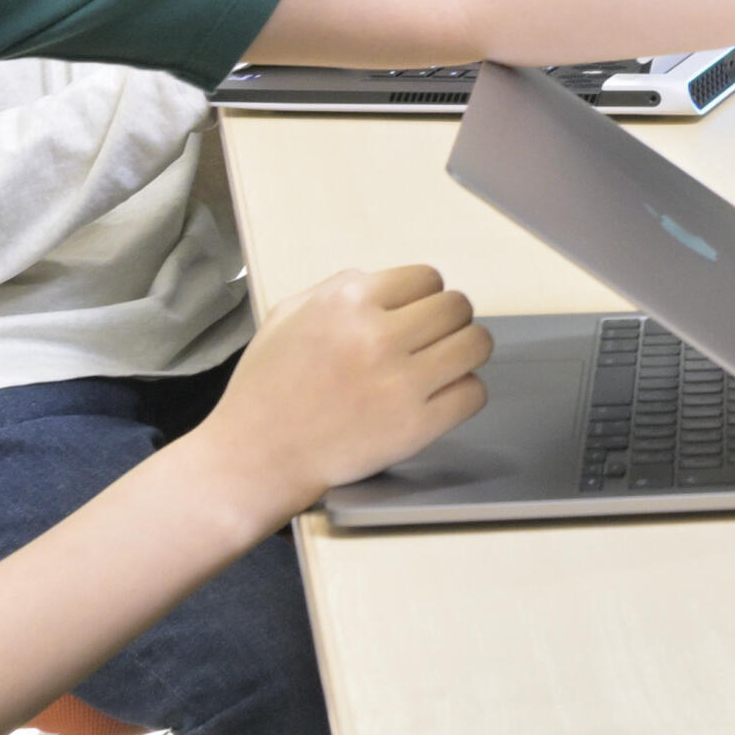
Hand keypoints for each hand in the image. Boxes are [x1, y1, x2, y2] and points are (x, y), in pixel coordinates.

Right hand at [198, 261, 493, 519]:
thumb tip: (382, 282)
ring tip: (442, 365)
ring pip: (477, 344)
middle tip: (431, 340)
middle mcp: (378, 336)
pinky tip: (440, 398)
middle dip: (448, 320)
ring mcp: (400, 383)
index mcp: (347, 303)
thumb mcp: (287, 315)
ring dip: (464, 351)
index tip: (413, 315)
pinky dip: (463, 394)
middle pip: (458, 306)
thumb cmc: (266, 388)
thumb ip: (338, 289)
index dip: (422, 296)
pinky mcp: (416, 427)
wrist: (256, 457)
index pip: (427, 277)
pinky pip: (474, 393)